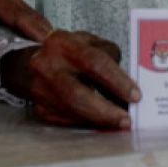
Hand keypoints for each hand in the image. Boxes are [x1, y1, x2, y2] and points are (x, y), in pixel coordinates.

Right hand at [1, 30, 139, 128]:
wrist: (32, 62)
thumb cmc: (69, 52)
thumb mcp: (89, 42)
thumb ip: (109, 55)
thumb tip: (128, 84)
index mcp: (62, 44)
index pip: (92, 62)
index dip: (116, 80)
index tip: (135, 95)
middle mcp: (46, 65)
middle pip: (76, 94)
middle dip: (105, 110)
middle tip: (126, 120)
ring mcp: (39, 89)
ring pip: (71, 111)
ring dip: (98, 120)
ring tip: (118, 123)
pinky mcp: (39, 108)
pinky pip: (66, 121)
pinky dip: (86, 123)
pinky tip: (100, 123)